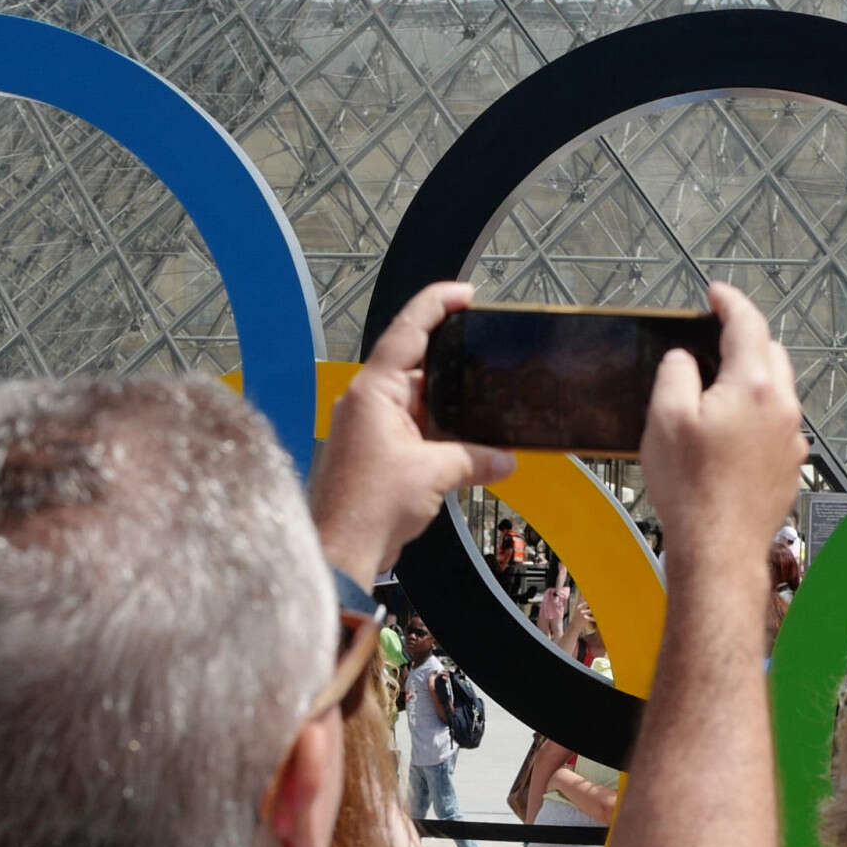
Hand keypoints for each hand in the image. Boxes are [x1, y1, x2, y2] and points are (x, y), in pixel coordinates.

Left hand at [313, 282, 516, 582]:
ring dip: (448, 400)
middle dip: (452, 359)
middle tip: (486, 347)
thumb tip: (505, 459)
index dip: (437, 304)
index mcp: (374, 392)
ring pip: (416, 399)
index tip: (466, 294)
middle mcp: (367, 402)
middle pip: (414, 363)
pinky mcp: (375, 453)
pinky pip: (412, 427)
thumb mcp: (435, 473)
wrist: (342, 553)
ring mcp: (369, 427)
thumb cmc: (370, 508)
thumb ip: (475, 458)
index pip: (407, 330)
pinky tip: (467, 438)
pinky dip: (438, 428)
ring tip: (485, 396)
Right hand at [639, 285, 803, 568]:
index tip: (716, 293)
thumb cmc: (693, 490)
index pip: (748, 324)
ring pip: (777, 389)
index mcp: (756, 386)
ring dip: (751, 377)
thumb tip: (686, 360)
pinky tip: (728, 431)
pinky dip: (755, 412)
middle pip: (770, 353)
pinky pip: (775, 423)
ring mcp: (790, 439)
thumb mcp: (665, 417)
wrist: (719, 549)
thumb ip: (677, 373)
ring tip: (716, 387)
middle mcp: (783, 408)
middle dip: (744, 337)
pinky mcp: (788, 465)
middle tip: (713, 336)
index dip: (729, 301)